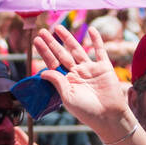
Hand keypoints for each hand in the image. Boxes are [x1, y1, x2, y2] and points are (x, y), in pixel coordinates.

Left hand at [32, 24, 132, 139]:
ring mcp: (90, 69)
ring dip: (68, 38)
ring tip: (58, 27)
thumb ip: (57, 82)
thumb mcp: (68, 97)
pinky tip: (91, 29)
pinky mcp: (104, 68)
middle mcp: (77, 73)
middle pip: (62, 54)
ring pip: (78, 50)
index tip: (37, 40)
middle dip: (52, 43)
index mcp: (67, 81)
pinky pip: (100, 51)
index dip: (45, 52)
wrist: (108, 116)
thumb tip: (44, 71)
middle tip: (42, 31)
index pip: (53, 63)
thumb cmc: (87, 111)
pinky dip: (97, 40)